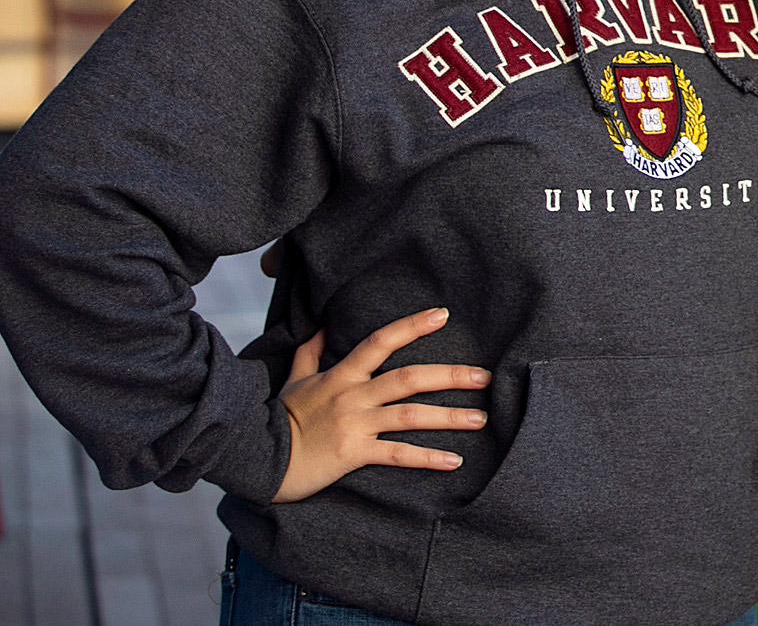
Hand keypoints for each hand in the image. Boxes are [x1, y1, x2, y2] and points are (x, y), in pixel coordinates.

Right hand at [273, 308, 490, 502]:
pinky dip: (427, 457)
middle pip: (409, 379)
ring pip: (410, 416)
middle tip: (484, 376)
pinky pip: (397, 454)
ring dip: (449, 417)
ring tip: (480, 418)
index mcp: (342, 375)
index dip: (412, 326)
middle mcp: (353, 396)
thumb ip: (310, 353)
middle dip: (450, 376)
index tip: (443, 314)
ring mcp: (354, 425)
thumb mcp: (294, 380)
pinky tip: (453, 460)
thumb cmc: (279, 418)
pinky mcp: (353, 454)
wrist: (257, 458)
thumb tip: (320, 325)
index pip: (380, 341)